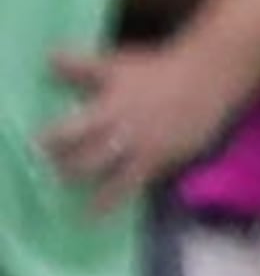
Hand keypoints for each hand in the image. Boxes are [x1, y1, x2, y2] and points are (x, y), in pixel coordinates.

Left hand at [39, 33, 242, 199]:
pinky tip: (115, 209)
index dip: (53, 141)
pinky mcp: (162, 162)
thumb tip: (49, 61)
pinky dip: (124, 199)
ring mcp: (143, 151)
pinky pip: (138, 186)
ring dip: (98, 199)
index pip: (71, 129)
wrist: (204, 82)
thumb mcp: (115, 65)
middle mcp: (123, 133)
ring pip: (114, 182)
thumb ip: (82, 68)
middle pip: (88, 160)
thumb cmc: (157, 71)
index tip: (39, 148)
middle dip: (70, 172)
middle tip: (58, 178)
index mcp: (108, 108)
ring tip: (86, 213)